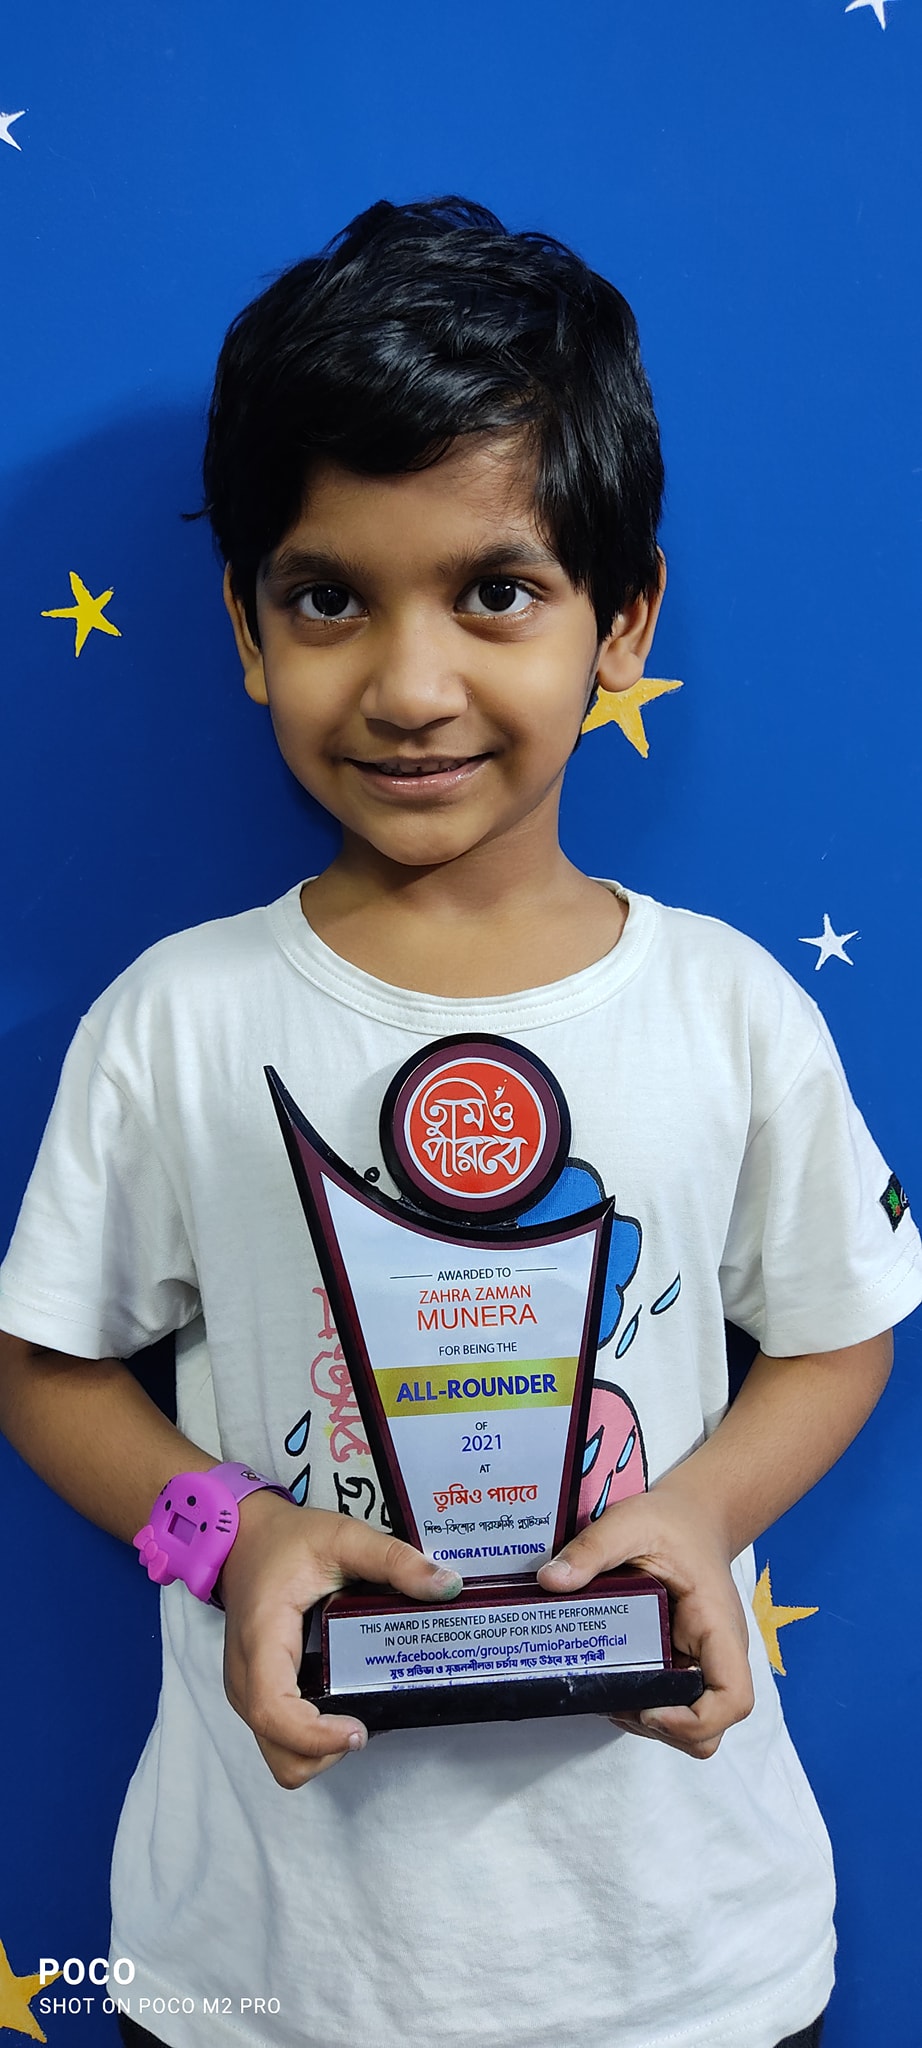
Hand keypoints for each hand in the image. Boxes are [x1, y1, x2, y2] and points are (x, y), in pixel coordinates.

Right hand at [219, 1494, 462, 1788]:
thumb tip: (446, 1586)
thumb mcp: (344, 1537)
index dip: (316, 1736)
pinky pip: (280, 1737)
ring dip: (320, 1749)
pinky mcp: (257, 1693)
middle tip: (366, 1721)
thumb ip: (393, 1560)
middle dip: (326, 1752)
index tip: (358, 1730)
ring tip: (357, 1714)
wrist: (243, 1537)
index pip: (274, 1712)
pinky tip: (342, 1705)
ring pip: (279, 1753)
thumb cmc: (285, 1540)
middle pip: (279, 1752)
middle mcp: (246, 1676)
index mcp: (263, 1640)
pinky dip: (311, 1738)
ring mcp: (248, 1690)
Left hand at [536, 1483, 753, 1758]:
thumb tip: (552, 1581)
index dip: (694, 1721)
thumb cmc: (670, 1523)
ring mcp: (701, 1663)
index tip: (649, 1708)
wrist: (691, 1517)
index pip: (734, 1699)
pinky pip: (673, 1706)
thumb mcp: (628, 1524)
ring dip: (649, 1722)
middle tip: (615, 1700)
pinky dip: (643, 1707)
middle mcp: (716, 1654)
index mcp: (717, 1626)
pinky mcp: (683, 1665)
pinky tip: (612, 1681)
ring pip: (692, 1726)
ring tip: (608, 1692)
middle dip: (661, 1728)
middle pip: (710, 1727)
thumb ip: (593, 1549)